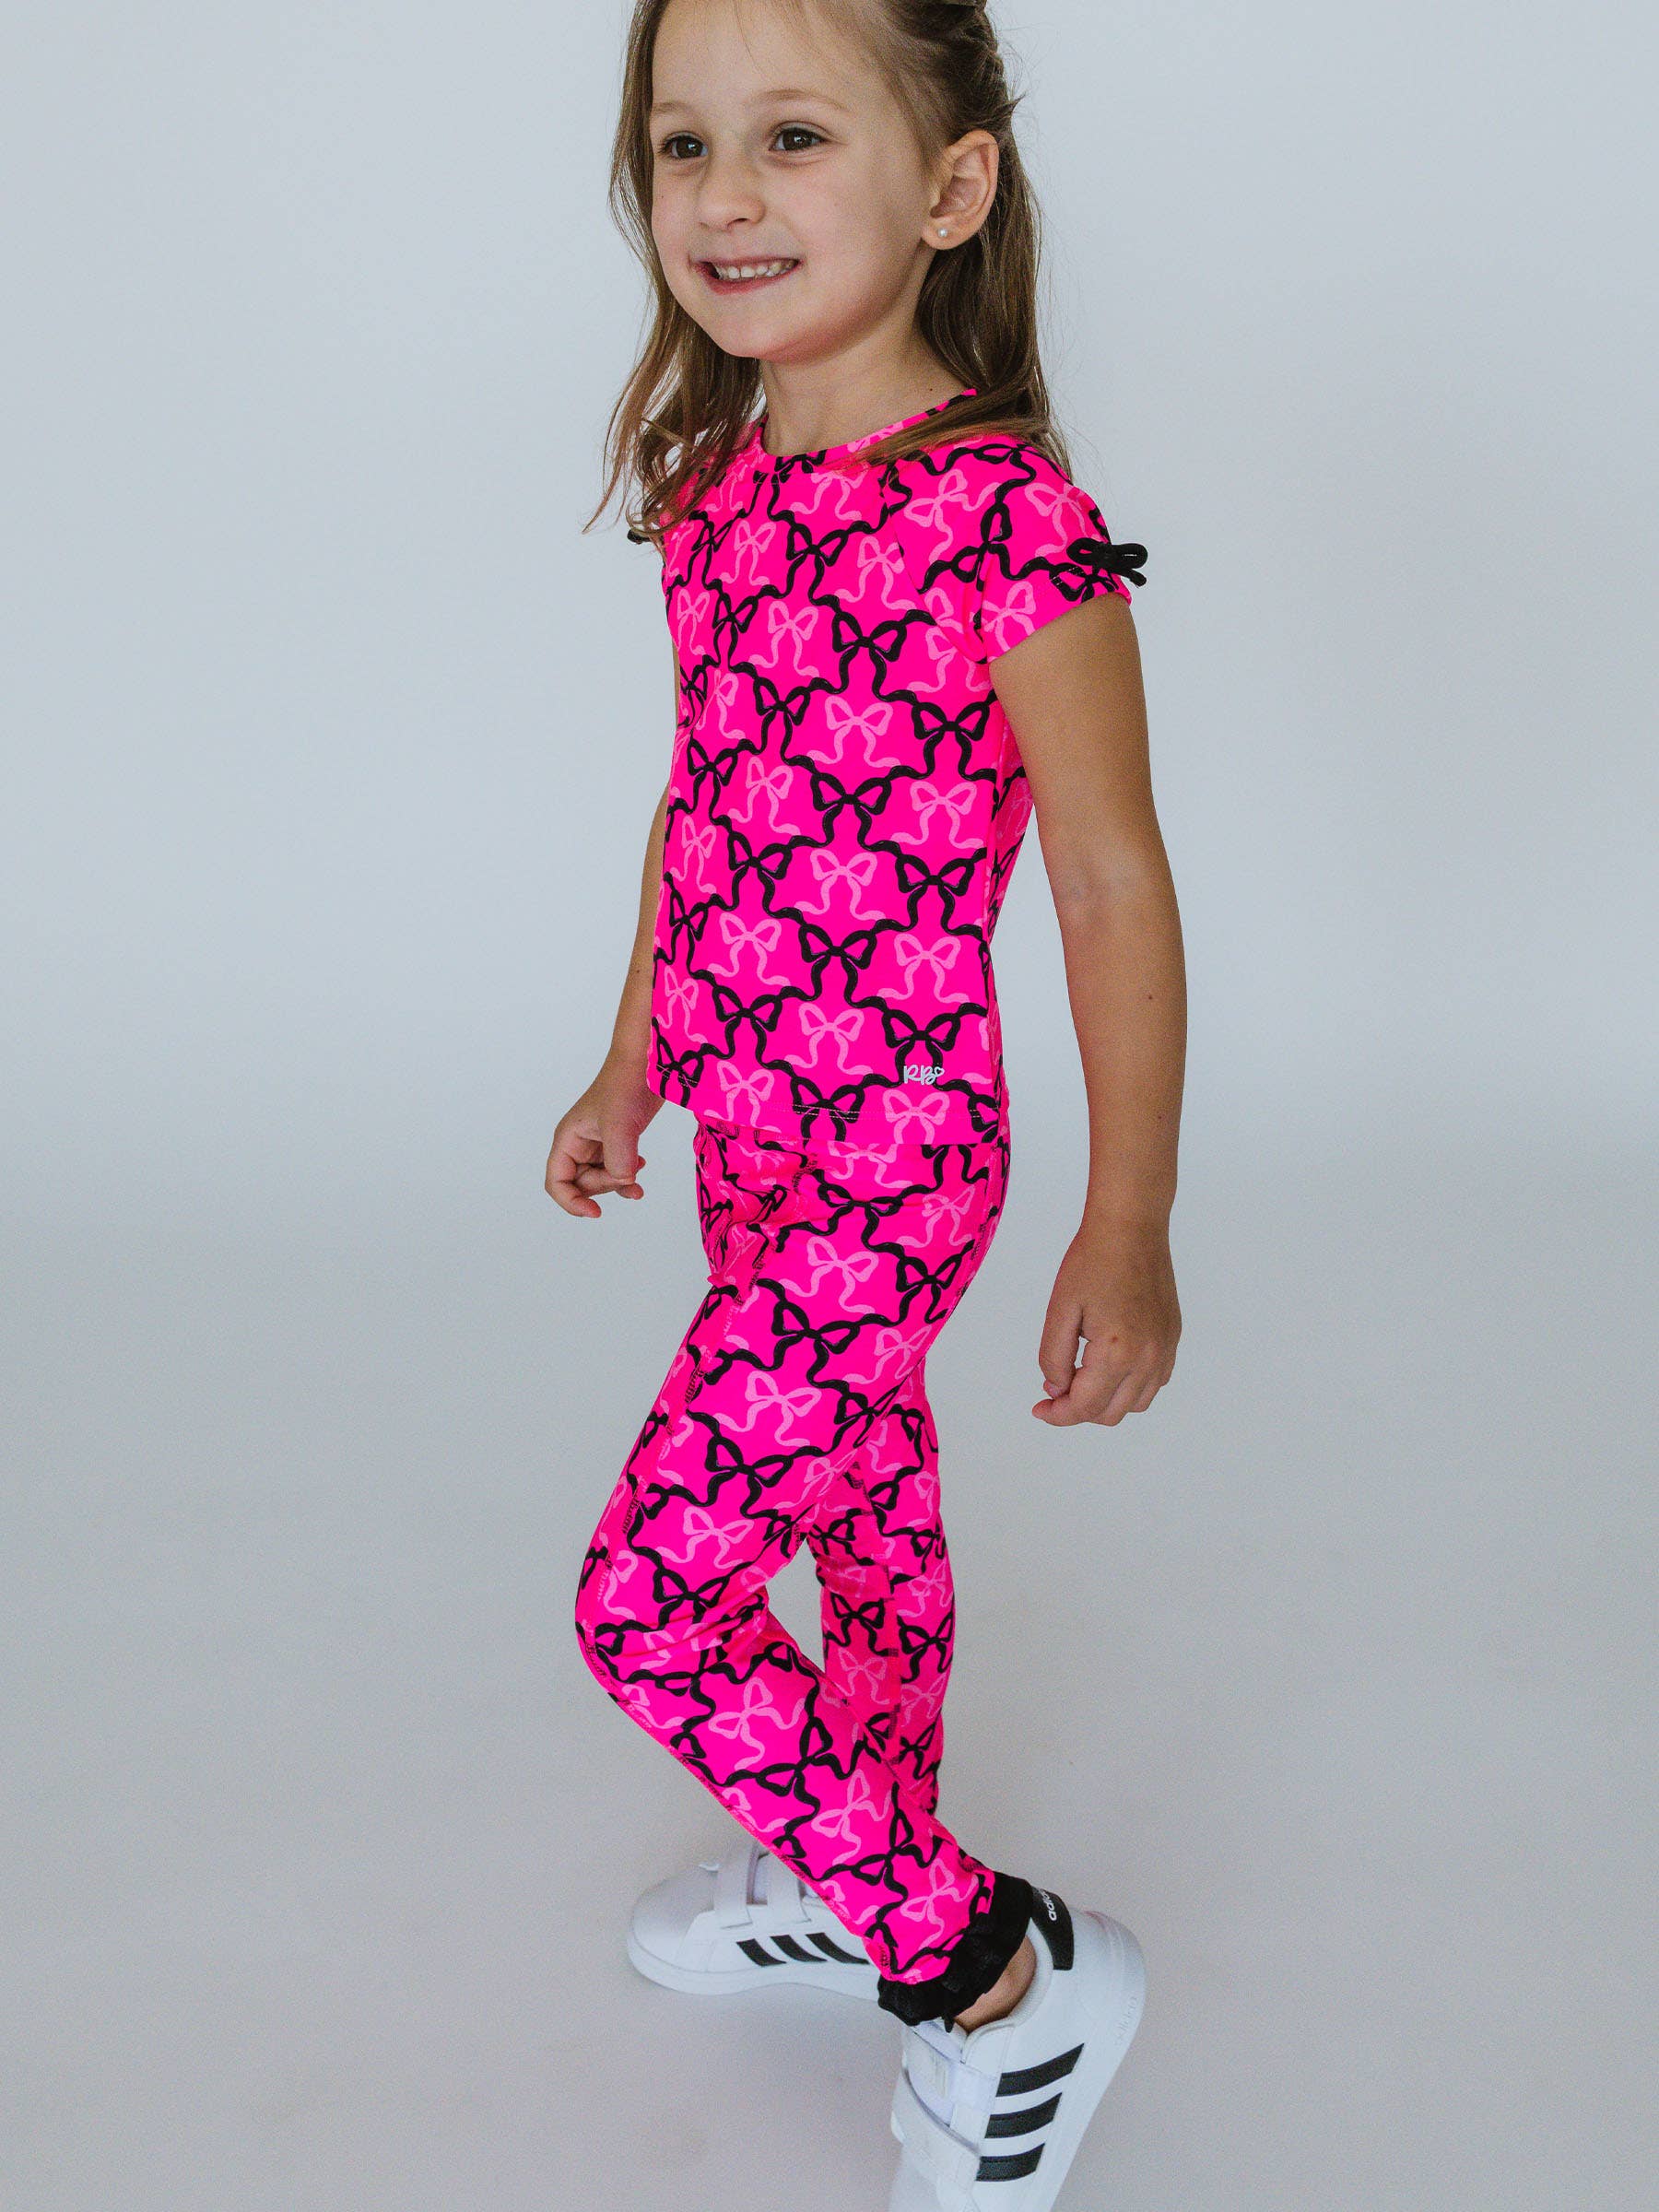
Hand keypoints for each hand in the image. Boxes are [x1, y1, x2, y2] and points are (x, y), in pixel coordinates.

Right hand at [546, 1060, 663, 1218]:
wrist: (647, 1062)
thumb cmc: (625, 1084)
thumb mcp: (620, 1125)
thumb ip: (618, 1160)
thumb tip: (624, 1181)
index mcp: (568, 1139)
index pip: (556, 1182)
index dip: (571, 1202)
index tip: (596, 1212)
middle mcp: (579, 1143)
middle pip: (582, 1184)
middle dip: (605, 1186)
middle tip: (627, 1174)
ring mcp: (598, 1142)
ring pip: (601, 1178)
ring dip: (618, 1184)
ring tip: (637, 1185)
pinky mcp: (617, 1140)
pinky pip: (616, 1168)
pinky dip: (628, 1174)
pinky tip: (642, 1165)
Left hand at [1033, 1217, 1179, 1424]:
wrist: (1131, 1227)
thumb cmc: (1091, 1261)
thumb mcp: (1060, 1310)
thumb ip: (1054, 1357)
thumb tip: (1058, 1389)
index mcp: (1117, 1352)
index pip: (1085, 1406)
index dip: (1057, 1415)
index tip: (1039, 1409)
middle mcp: (1148, 1358)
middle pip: (1110, 1413)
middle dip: (1078, 1409)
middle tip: (1054, 1389)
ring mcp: (1165, 1349)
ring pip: (1136, 1404)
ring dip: (1105, 1401)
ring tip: (1080, 1377)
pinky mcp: (1172, 1338)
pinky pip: (1155, 1382)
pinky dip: (1130, 1387)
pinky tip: (1108, 1367)